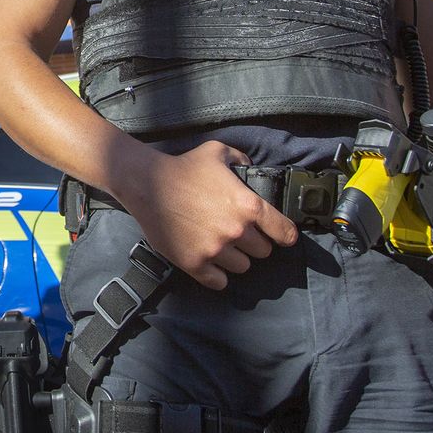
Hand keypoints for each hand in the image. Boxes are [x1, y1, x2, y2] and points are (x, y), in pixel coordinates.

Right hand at [114, 141, 297, 289]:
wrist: (147, 184)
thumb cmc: (183, 167)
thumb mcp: (218, 151)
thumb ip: (242, 160)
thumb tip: (253, 169)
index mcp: (248, 205)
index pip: (284, 232)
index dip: (286, 235)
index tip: (283, 238)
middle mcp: (236, 230)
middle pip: (263, 252)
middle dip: (253, 243)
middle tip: (239, 234)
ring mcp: (215, 250)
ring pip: (242, 267)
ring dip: (235, 258)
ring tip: (222, 246)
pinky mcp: (194, 263)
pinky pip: (218, 281)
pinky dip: (217, 275)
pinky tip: (211, 263)